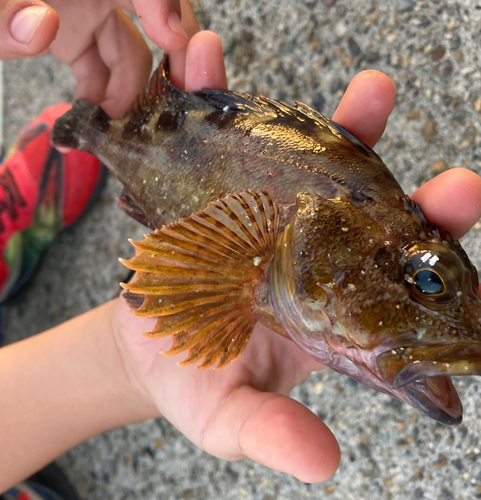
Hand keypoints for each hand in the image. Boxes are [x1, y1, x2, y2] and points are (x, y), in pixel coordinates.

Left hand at [0, 0, 226, 115]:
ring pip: (129, 51)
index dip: (164, 5)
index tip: (173, 43)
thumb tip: (43, 25)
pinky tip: (90, 123)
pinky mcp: (68, 36)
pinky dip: (102, 97)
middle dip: (168, 61)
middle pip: (152, 19)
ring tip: (114, 132)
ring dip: (130, 94)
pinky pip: (101, 66)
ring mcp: (79, 12)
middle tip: (165, 105)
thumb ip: (1, 16)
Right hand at [110, 70, 480, 481]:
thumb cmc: (194, 384)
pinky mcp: (210, 192)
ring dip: (291, 107)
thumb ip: (274, 433)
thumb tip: (324, 464)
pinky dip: (205, 96)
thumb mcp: (231, 417)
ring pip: (282, 150)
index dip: (428, 227)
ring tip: (274, 61)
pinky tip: (200, 63)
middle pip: (345, 188)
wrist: (143, 348)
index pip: (390, 261)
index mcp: (328, 301)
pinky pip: (209, 136)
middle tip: (375, 94)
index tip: (455, 188)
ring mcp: (256, 212)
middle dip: (365, 140)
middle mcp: (301, 245)